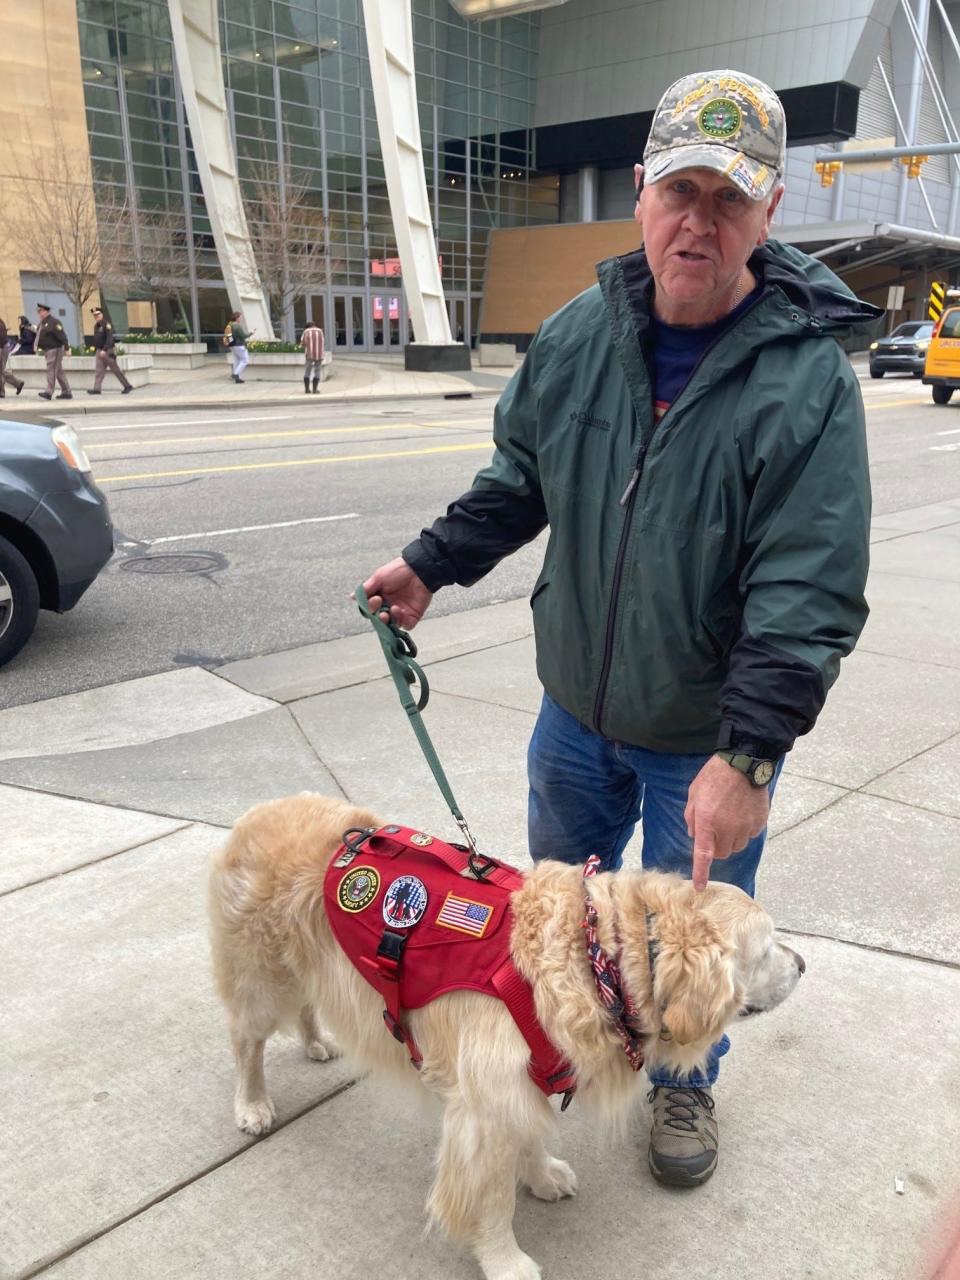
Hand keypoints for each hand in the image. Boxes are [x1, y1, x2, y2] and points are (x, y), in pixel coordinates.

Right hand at [356, 557, 432, 628]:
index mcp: (380, 598)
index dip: (371, 608)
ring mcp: (401, 612)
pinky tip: (401, 611)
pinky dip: (402, 622)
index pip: (371, 610)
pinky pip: (406, 626)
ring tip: (393, 609)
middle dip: (379, 618)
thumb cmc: (398, 571)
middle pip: (380, 620)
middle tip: (382, 613)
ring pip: (392, 625)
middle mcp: (389, 606)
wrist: (418, 568)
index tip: (376, 599)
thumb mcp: (378, 578)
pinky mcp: (413, 615)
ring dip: (390, 620)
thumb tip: (351, 597)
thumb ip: (366, 589)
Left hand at [684, 755, 769, 890]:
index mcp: (707, 821)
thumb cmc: (714, 776)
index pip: (703, 854)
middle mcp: (727, 828)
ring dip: (731, 839)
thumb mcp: (693, 794)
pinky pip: (750, 835)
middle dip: (716, 846)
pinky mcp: (759, 822)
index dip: (701, 873)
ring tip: (729, 817)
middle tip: (714, 829)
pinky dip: (744, 830)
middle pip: (722, 852)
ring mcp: (745, 826)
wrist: (744, 762)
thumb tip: (695, 835)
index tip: (699, 887)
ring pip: (737, 846)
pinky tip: (742, 813)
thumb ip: (692, 817)